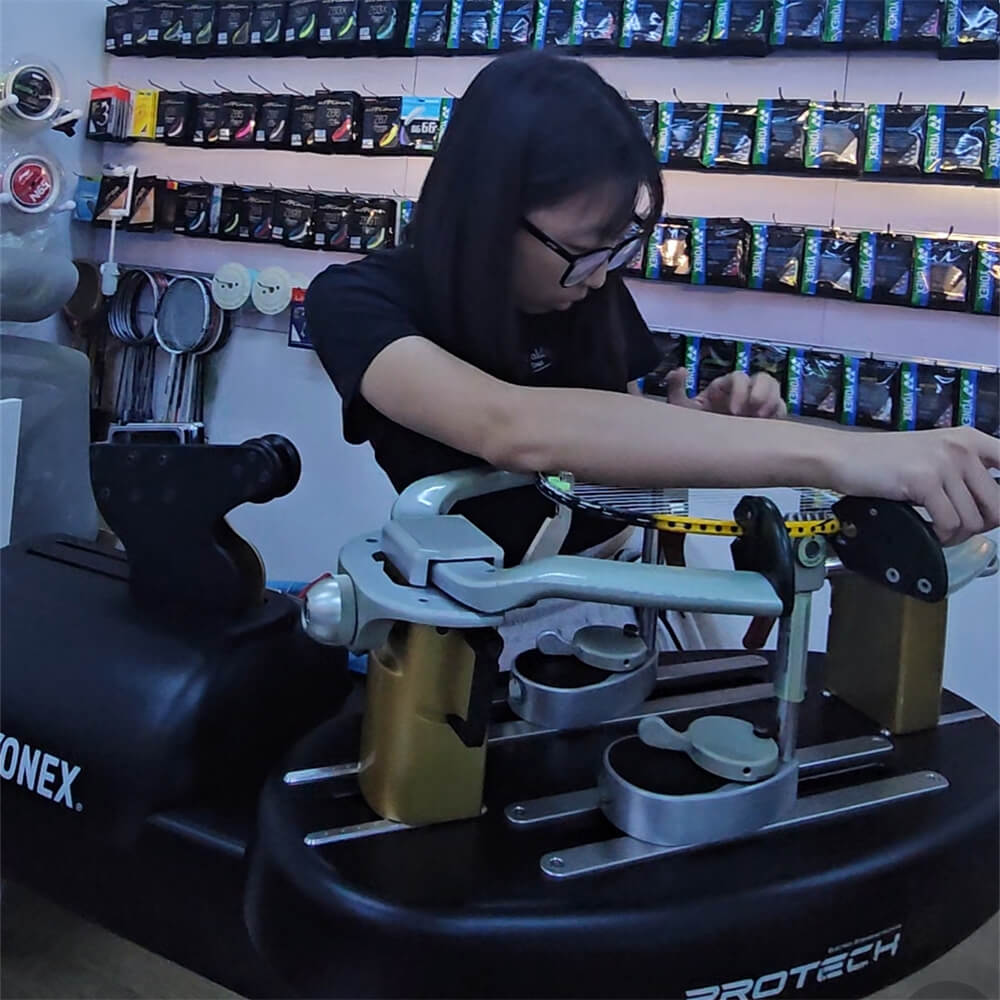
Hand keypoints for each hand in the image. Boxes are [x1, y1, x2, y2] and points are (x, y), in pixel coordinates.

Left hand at [664, 368, 786, 418]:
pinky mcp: (767, 418)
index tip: (733, 410)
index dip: (740, 389)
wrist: (700, 451)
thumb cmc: (691, 429)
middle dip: (761, 392)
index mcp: (724, 388)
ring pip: (775, 391)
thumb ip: (677, 389)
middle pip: (762, 378)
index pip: (738, 378)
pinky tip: (768, 426)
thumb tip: (680, 370)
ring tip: (761, 418)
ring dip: (772, 402)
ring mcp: (756, 404)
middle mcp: (743, 392)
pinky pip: (781, 409)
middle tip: (753, 412)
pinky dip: (778, 414)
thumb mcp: (680, 409)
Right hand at [830, 426, 999, 545]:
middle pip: (998, 505)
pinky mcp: (924, 481)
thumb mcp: (934, 456)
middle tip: (959, 527)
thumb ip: (965, 473)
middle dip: (980, 525)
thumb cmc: (884, 460)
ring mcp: (944, 463)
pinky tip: (928, 530)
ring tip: (939, 530)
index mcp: (970, 439)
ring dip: (956, 534)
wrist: (845, 456)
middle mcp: (962, 448)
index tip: (992, 513)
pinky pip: (949, 524)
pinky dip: (941, 536)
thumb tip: (993, 507)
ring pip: (973, 520)